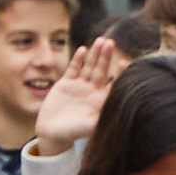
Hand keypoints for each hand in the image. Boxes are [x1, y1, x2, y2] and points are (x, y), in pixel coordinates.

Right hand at [30, 39, 121, 153]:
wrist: (52, 133)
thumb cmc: (72, 133)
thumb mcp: (88, 128)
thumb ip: (99, 120)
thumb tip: (115, 115)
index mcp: (101, 101)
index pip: (113, 84)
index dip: (119, 73)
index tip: (123, 62)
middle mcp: (93, 91)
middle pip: (101, 71)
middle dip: (106, 57)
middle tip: (111, 42)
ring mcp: (80, 86)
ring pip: (89, 67)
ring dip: (94, 54)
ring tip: (100, 41)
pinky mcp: (66, 83)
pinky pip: (74, 68)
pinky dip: (78, 59)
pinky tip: (83, 49)